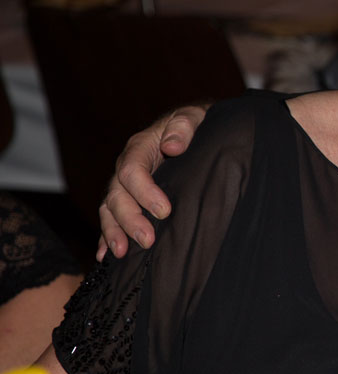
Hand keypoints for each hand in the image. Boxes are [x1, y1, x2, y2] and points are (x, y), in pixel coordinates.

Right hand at [96, 105, 207, 259]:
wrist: (193, 129)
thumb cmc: (195, 124)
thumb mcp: (193, 117)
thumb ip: (183, 127)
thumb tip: (173, 146)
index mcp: (140, 147)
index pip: (132, 171)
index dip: (145, 192)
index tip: (165, 210)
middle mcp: (126, 168)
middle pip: (118, 195)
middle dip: (130, 219)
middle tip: (148, 240)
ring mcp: (125, 185)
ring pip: (110, 209)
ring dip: (114, 232)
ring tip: (121, 254)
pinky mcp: (129, 199)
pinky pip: (111, 218)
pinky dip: (106, 236)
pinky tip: (106, 256)